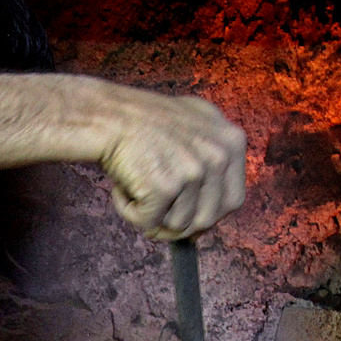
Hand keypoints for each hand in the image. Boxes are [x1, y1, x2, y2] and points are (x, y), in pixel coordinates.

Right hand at [98, 88, 246, 239]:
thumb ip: (209, 163)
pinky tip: (122, 188)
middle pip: (208, 219)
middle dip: (180, 223)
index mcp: (232, 142)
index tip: (188, 215)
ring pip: (178, 226)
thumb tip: (205, 221)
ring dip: (152, 216)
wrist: (107, 114)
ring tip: (136, 186)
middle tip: (156, 209)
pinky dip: (130, 213)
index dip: (208, 213)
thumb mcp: (193, 128)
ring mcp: (193, 172)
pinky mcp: (166, 187)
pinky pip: (150, 224)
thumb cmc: (143, 122)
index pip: (233, 200)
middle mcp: (218, 156)